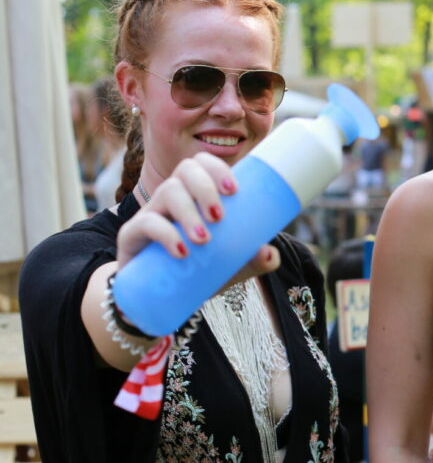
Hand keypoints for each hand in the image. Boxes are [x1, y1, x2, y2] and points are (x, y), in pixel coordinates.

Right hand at [115, 153, 279, 282]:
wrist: (159, 299)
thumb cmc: (198, 271)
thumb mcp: (231, 266)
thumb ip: (255, 260)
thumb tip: (270, 253)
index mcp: (196, 195)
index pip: (203, 164)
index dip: (217, 169)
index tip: (234, 190)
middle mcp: (173, 197)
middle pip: (186, 169)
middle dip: (205, 188)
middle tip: (219, 217)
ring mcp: (151, 213)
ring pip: (168, 192)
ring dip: (188, 212)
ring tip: (204, 239)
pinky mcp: (131, 236)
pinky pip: (145, 223)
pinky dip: (166, 234)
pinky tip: (182, 251)